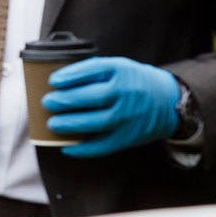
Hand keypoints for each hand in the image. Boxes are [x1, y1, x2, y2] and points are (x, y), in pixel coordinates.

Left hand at [42, 57, 179, 157]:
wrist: (168, 102)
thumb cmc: (133, 82)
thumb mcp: (119, 67)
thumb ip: (93, 71)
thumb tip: (57, 82)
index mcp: (122, 71)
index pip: (94, 70)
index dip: (70, 76)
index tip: (53, 81)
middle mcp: (127, 93)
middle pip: (93, 97)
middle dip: (66, 100)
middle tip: (47, 102)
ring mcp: (129, 117)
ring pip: (97, 122)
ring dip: (71, 124)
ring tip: (52, 124)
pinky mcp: (129, 137)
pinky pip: (104, 145)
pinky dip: (84, 149)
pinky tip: (67, 148)